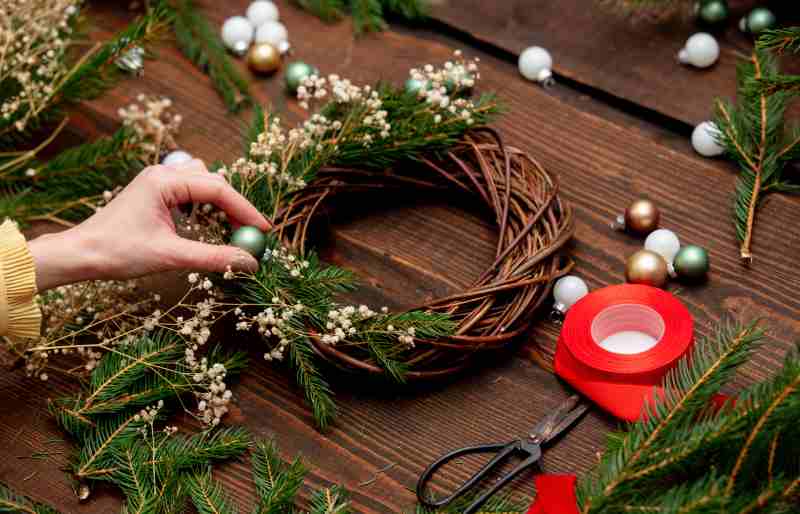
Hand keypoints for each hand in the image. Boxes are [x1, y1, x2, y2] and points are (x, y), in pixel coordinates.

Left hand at [28, 160, 267, 290]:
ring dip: (221, 204)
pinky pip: (190, 191)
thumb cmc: (118, 252)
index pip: (218, 189)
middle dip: (236, 208)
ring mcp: (157, 181)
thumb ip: (214, 257)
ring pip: (203, 183)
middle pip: (214, 182)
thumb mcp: (172, 256)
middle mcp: (162, 174)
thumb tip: (249, 262)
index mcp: (165, 181)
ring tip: (233, 228)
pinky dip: (205, 206)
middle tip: (251, 234)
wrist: (80, 254)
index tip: (263, 230)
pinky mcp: (154, 193)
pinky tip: (208, 224)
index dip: (245, 210)